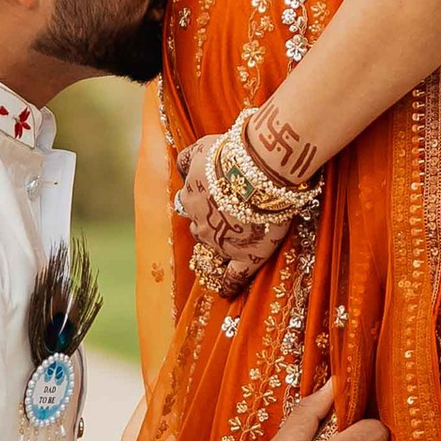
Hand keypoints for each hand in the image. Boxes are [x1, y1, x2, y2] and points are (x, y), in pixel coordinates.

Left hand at [177, 134, 285, 291]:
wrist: (259, 170)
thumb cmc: (232, 154)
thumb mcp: (201, 148)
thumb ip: (188, 160)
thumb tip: (181, 167)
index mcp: (191, 197)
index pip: (189, 203)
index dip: (201, 202)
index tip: (211, 200)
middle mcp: (200, 222)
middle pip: (199, 226)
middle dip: (209, 222)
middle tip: (230, 214)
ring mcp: (222, 242)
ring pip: (215, 248)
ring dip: (222, 244)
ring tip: (240, 239)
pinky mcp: (245, 256)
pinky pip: (234, 277)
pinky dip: (229, 285)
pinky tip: (226, 292)